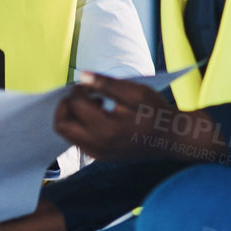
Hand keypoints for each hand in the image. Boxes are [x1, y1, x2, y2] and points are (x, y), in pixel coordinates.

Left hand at [55, 73, 224, 163]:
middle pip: (61, 124)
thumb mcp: (134, 92)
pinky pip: (76, 139)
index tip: (91, 85)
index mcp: (107, 129)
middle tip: (83, 93)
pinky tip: (98, 113)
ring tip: (95, 102)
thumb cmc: (155, 112)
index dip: (78, 90)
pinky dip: (79, 124)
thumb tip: (82, 76)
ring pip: (66, 133)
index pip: (74, 106)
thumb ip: (106, 84)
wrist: (170, 137)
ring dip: (72, 114)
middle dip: (66, 105)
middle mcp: (98, 145)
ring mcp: (97, 153)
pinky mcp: (98, 155)